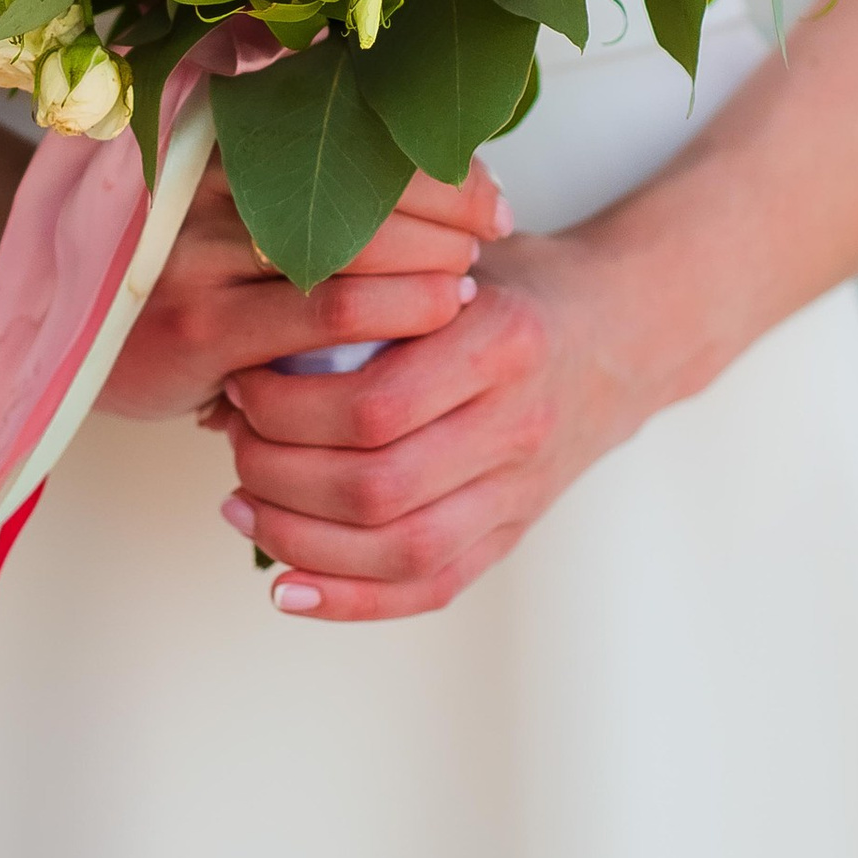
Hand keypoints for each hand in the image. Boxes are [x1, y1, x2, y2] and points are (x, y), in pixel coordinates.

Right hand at [101, 155, 510, 421]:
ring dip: (434, 266)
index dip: (441, 164)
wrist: (62, 334)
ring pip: (356, 244)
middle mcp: (205, 178)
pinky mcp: (200, 327)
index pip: (360, 127)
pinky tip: (432, 318)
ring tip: (461, 286)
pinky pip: (328, 313)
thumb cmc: (173, 265)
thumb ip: (297, 171)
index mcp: (219, 132)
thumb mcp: (223, 202)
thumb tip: (438, 159)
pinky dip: (400, 314)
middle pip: (366, 179)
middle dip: (450, 215)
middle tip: (483, 246)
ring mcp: (197, 251)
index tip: (488, 200)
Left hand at [211, 231, 652, 620]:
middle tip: (234, 444)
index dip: (286, 407)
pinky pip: (431, 587)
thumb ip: (363, 295)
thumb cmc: (515, 284)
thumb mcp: (449, 258)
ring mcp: (521, 488)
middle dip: (280, 475)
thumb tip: (245, 350)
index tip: (241, 383)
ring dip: (301, 541)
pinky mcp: (514, 532)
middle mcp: (519, 424)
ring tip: (243, 507)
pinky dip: (351, 599)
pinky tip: (288, 588)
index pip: (374, 404)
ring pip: (400, 549)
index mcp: (502, 342)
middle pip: (378, 487)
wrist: (624, 331)